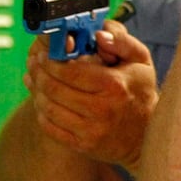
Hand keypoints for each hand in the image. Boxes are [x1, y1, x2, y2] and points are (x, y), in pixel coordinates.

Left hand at [23, 18, 157, 169]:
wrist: (147, 134)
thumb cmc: (140, 92)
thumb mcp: (140, 61)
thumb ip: (121, 41)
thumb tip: (99, 34)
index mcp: (115, 85)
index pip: (70, 71)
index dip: (51, 61)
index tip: (44, 54)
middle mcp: (102, 109)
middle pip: (54, 89)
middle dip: (38, 73)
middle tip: (34, 63)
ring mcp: (92, 130)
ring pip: (48, 108)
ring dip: (36, 91)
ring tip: (34, 80)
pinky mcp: (83, 146)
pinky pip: (50, 128)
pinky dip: (41, 112)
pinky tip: (42, 101)